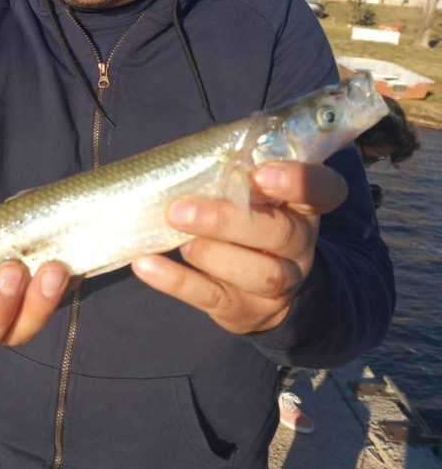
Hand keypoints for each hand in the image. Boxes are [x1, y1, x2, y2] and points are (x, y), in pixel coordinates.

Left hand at [131, 162, 347, 334]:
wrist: (262, 289)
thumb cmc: (246, 220)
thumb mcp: (252, 194)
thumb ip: (234, 173)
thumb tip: (185, 158)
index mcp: (304, 206)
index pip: (323, 189)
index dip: (298, 181)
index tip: (260, 173)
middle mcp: (300, 245)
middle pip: (281, 234)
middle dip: (228, 220)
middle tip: (181, 210)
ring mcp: (280, 283)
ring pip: (259, 273)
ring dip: (209, 253)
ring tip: (176, 235)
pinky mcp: (245, 310)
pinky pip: (212, 297)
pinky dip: (175, 281)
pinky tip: (145, 264)